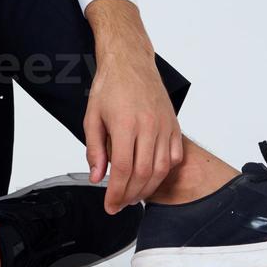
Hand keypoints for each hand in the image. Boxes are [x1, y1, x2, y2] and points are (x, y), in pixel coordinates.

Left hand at [82, 0, 184, 212]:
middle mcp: (149, 126)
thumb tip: (97, 177)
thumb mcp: (92, 116)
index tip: (110, 205)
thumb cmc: (110, 85)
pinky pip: (174, 156)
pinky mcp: (173, 124)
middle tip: (119, 204)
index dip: (117, 192)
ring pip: (162, 168)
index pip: (124, 169)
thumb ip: (95, 149)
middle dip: (131, 195)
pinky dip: (164, 171)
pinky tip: (152, 176)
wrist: (130, 61)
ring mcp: (164, 125)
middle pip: (145, 174)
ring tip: (134, 195)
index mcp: (126, 124)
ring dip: (148, 188)